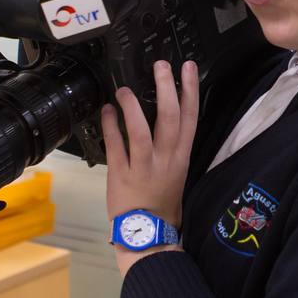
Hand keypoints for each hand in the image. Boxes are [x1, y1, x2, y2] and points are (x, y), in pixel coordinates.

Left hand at [102, 60, 198, 272]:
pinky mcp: (121, 175)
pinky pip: (115, 145)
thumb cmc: (161, 201)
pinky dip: (110, 126)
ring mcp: (143, 167)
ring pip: (141, 131)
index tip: (187, 68)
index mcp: (181, 156)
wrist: (148, 232)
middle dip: (167, 88)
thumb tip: (166, 113)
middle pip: (170, 118)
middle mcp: (166, 159)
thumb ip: (172, 145)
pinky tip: (107, 110)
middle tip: (160, 65)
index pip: (191, 118)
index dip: (190, 90)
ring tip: (125, 89)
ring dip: (133, 106)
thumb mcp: (176, 170)